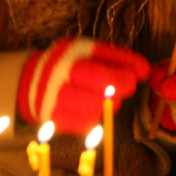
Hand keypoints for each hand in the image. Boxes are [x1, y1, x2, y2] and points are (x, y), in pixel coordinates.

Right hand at [17, 37, 148, 134]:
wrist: (31, 81)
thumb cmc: (72, 64)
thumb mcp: (91, 52)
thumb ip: (118, 59)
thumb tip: (145, 71)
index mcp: (71, 52)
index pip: (100, 57)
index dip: (123, 68)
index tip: (138, 75)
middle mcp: (59, 72)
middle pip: (93, 80)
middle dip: (117, 85)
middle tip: (127, 87)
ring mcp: (52, 96)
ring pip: (89, 106)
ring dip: (107, 105)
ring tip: (112, 101)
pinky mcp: (51, 118)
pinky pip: (80, 124)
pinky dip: (94, 118)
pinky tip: (97, 111)